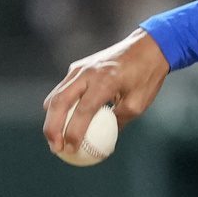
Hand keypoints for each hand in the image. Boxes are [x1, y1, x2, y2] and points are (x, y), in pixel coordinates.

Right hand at [42, 29, 169, 160]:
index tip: (71, 149)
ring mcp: (79, 68)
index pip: (83, 110)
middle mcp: (87, 73)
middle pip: (59, 102)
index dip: (74, 132)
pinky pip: (62, 90)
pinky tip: (60, 124)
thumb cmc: (146, 77)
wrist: (146, 46)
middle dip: (52, 128)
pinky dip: (58, 108)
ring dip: (51, 119)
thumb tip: (104, 140)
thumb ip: (118, 120)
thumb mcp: (138, 104)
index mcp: (104, 81)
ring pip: (56, 95)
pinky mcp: (77, 67)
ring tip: (54, 140)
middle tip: (55, 148)